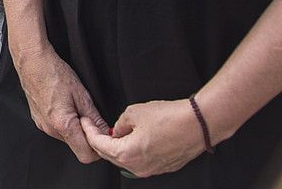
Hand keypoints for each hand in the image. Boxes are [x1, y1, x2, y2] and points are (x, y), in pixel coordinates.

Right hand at [13, 45, 108, 163]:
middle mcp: (50, 129)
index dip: (97, 147)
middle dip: (87, 137)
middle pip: (76, 147)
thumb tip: (106, 133)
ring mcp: (42, 125)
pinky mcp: (38, 120)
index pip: (86, 155)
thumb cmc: (54, 73)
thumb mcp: (82, 95)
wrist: (32, 61)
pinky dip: (66, 124)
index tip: (102, 134)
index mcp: (62, 124)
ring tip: (76, 108)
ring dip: (76, 129)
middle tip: (90, 117)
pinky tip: (65, 106)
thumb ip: (95, 118)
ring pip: (67, 139)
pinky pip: (57, 130)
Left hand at [80, 99, 207, 177]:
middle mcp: (137, 167)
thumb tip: (117, 131)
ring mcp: (151, 170)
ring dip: (114, 148)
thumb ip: (119, 124)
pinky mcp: (163, 167)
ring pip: (124, 160)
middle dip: (98, 141)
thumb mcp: (133, 113)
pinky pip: (140, 161)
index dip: (88, 131)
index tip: (83, 121)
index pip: (98, 144)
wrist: (199, 124)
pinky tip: (130, 139)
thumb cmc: (169, 117)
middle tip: (91, 127)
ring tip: (109, 133)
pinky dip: (131, 151)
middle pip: (109, 155)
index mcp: (126, 154)